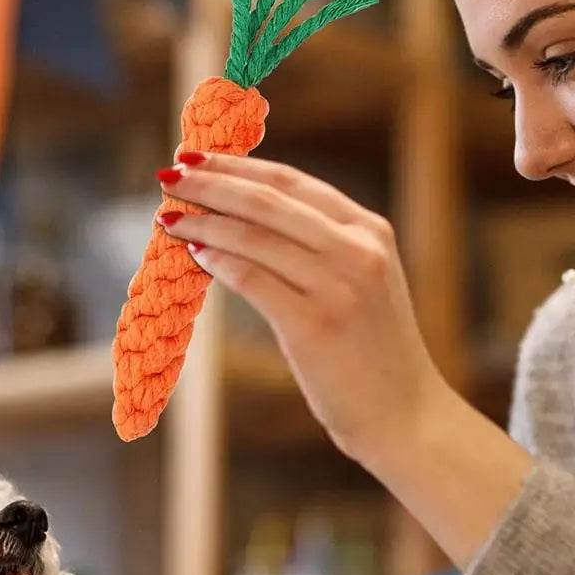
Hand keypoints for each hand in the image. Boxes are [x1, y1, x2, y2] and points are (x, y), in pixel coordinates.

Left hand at [155, 152, 445, 473]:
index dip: (238, 166)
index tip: (197, 158)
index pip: (292, 182)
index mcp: (370, 230)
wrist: (406, 416)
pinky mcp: (314, 325)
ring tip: (169, 218)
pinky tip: (193, 254)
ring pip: (253, 236)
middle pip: (266, 200)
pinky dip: (217, 261)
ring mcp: (338, 286)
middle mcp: (358, 250)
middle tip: (168, 177)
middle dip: (210, 183)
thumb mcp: (363, 283)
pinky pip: (251, 279)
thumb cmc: (373, 353)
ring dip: (203, 222)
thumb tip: (244, 222)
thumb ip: (321, 247)